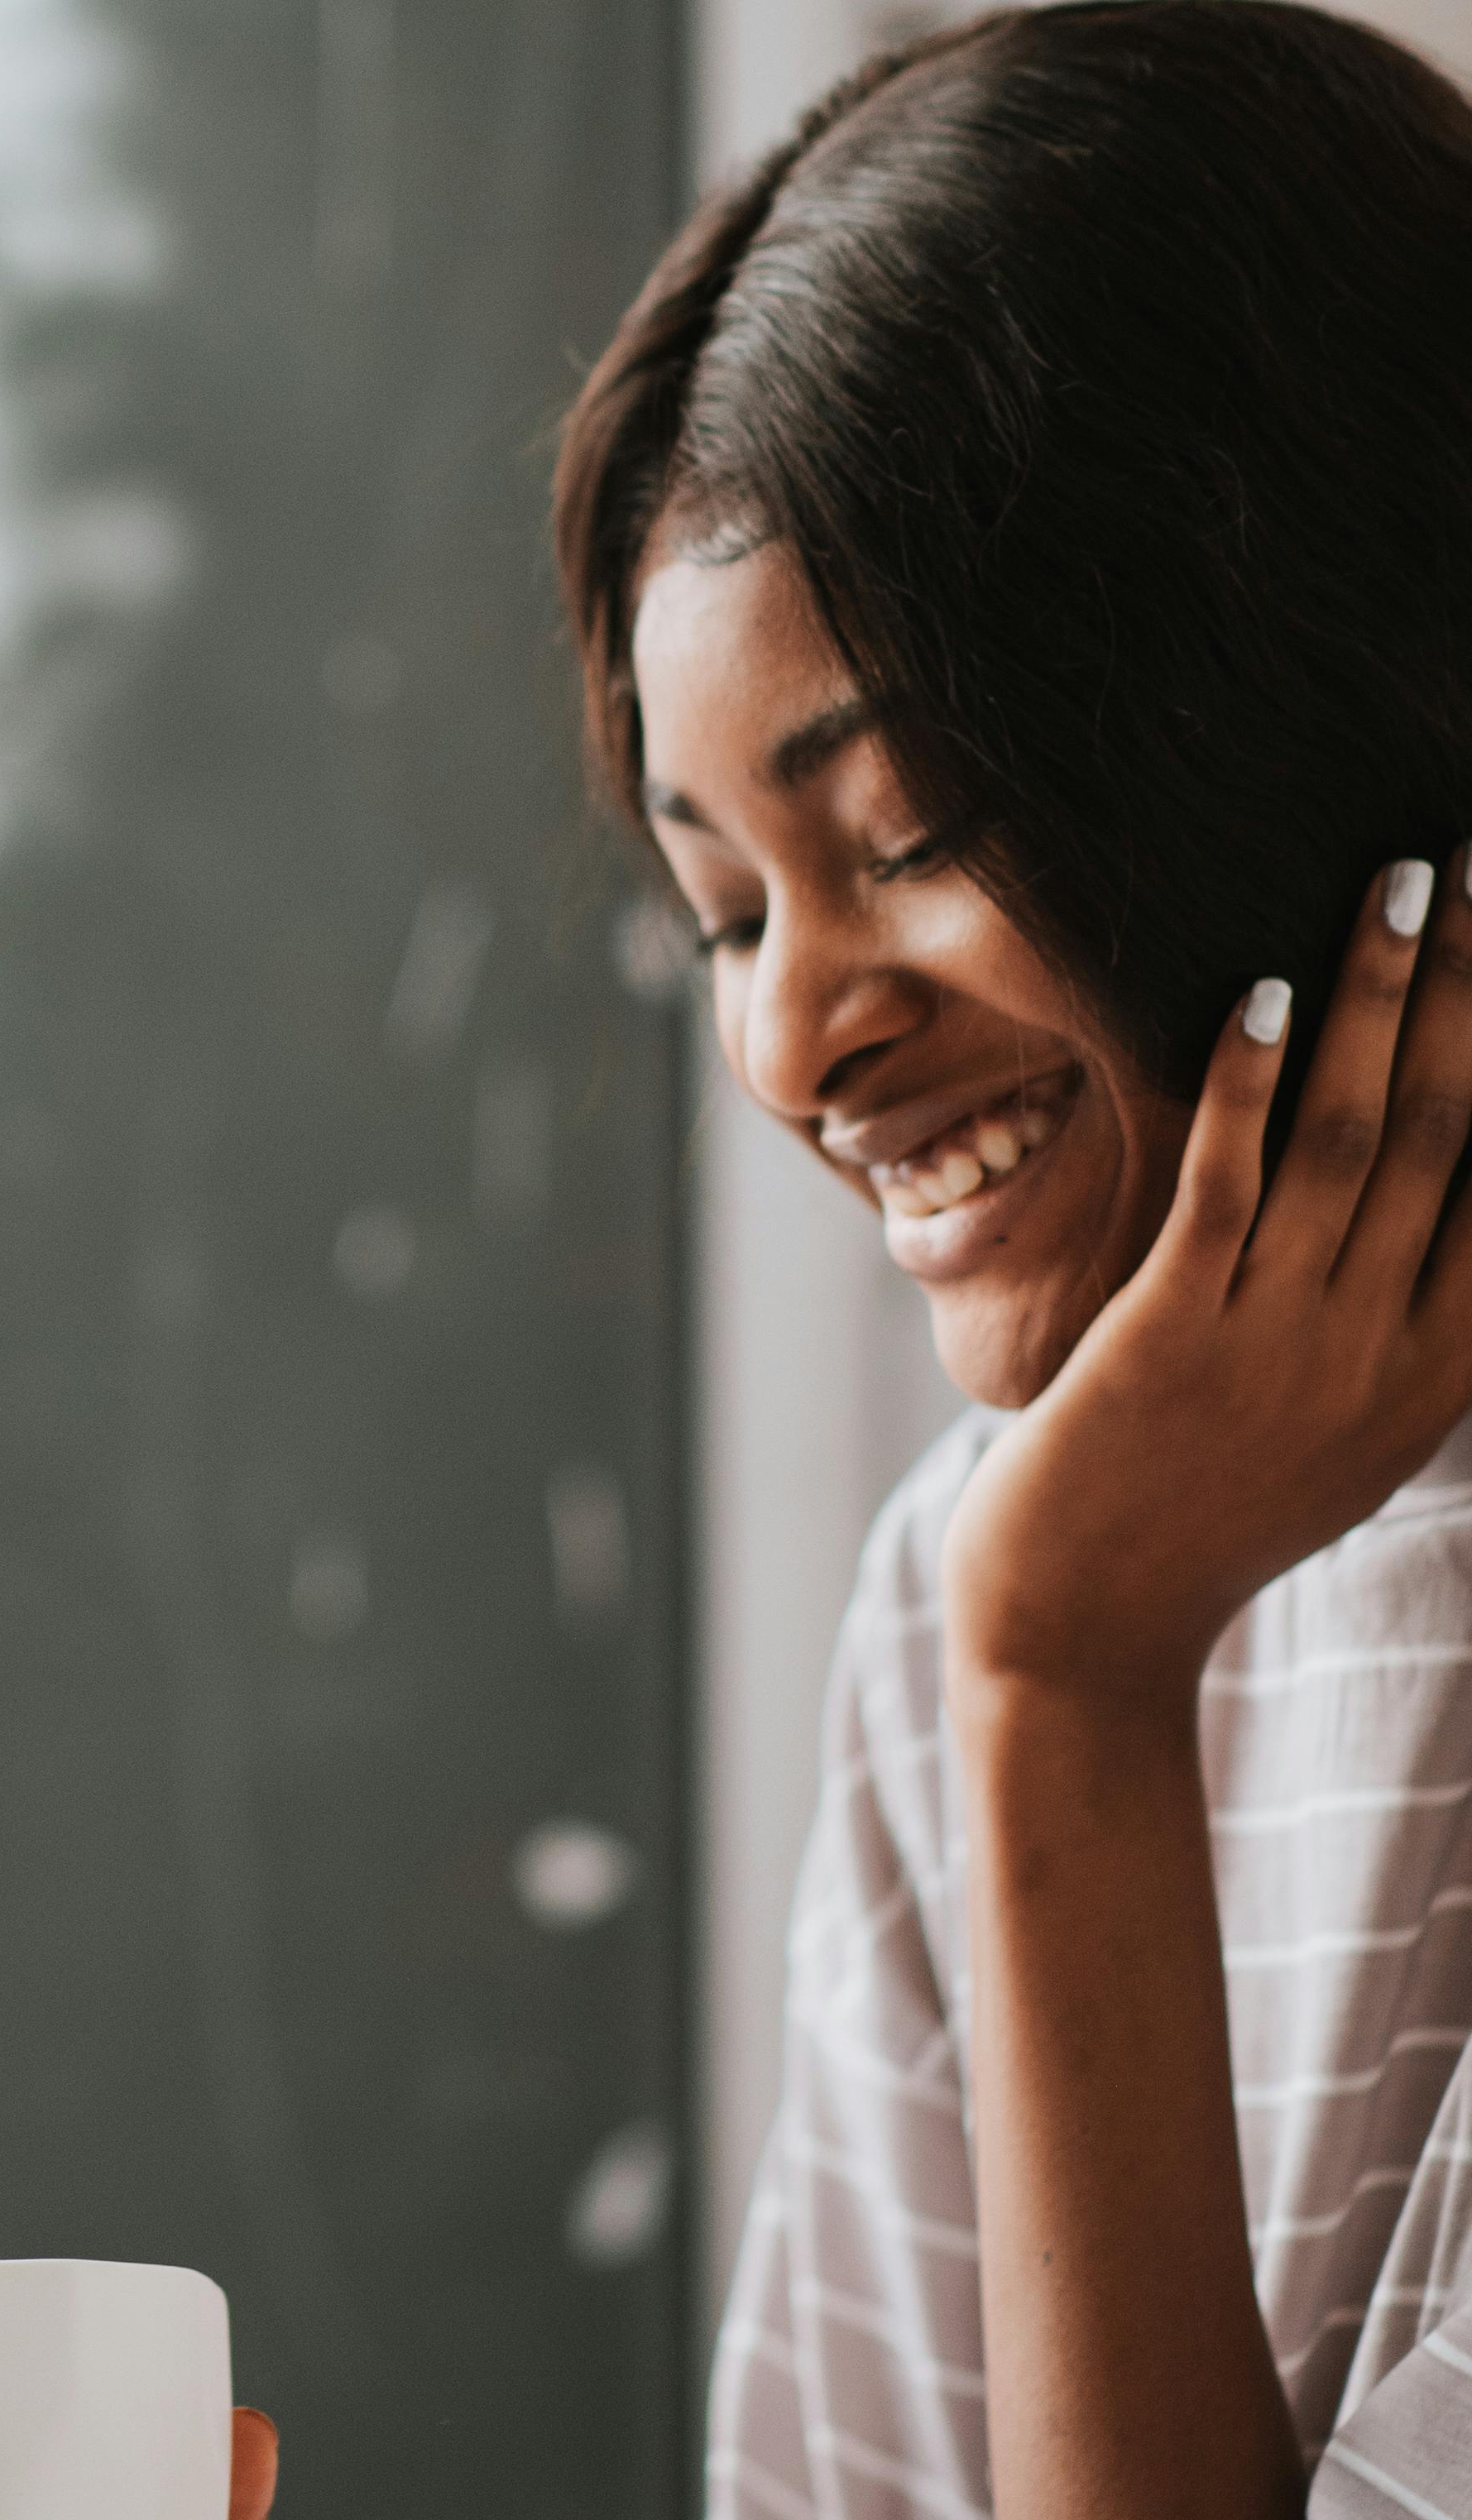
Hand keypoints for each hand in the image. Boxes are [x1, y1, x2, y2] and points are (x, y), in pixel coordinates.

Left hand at [942, 852, 1471, 1717]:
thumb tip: (1446, 1213)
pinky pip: (1228, 1185)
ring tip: (1402, 885)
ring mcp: (1280, 1344)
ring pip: (1357, 1140)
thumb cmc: (1199, 1514)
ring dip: (1381, 997)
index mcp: (1436, 1375)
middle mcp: (1380, 1353)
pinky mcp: (1173, 1335)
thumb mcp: (1340, 1432)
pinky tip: (1267, 995)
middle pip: (1456, 1132)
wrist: (1086, 1635)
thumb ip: (1399, 1327)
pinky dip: (1255, 1083)